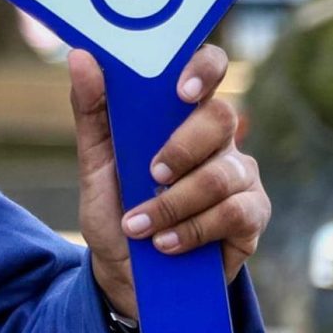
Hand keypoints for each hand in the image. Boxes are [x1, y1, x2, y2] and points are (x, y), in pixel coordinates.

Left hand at [71, 44, 269, 321]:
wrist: (126, 275)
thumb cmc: (117, 209)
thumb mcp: (94, 163)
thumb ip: (91, 110)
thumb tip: (80, 57)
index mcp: (183, 116)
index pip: (209, 70)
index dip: (203, 70)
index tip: (180, 91)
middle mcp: (218, 140)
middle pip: (222, 118)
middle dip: (183, 147)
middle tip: (151, 173)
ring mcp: (240, 177)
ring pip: (223, 173)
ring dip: (174, 203)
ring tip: (140, 227)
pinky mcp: (252, 216)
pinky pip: (235, 213)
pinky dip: (193, 229)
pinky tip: (166, 244)